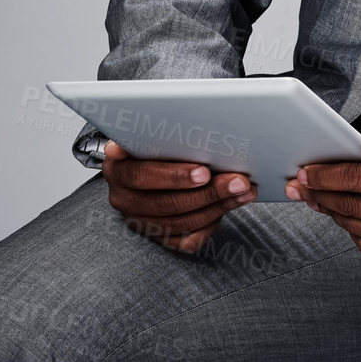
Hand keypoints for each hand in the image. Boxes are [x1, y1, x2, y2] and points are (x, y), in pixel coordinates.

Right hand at [101, 139, 257, 252]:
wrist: (139, 165)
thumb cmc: (149, 144)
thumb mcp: (145, 131)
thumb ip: (152, 131)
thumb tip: (171, 121)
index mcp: (117, 169)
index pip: (143, 176)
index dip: (175, 176)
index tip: (204, 171)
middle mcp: (124, 198)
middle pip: (168, 203)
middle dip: (209, 192)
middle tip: (237, 181)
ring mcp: (140, 221)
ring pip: (182, 222)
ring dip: (218, 206)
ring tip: (243, 191)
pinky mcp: (157, 237)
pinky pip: (186, 240)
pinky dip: (209, 225)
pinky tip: (226, 207)